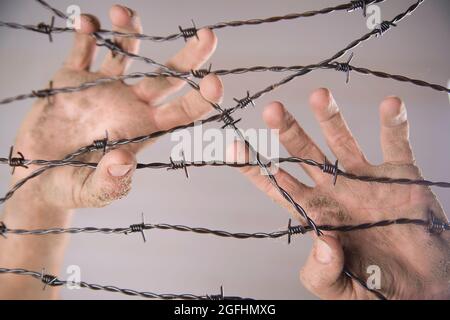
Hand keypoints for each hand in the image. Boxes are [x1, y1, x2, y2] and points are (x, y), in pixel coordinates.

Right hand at [0, 5, 221, 298]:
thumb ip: (109, 183)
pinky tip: (89, 24)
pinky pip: (84, 49)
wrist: (36, 176)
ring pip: (126, 52)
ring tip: (121, 13)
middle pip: (168, 76)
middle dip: (190, 56)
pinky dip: (88, 33)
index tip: (215, 82)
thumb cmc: (70, 188)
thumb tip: (123, 164)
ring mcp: (102, 89)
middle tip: (209, 35)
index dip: (202, 99)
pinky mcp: (72, 79)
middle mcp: (129, 105)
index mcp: (142, 131)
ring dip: (129, 30)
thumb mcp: (91, 191)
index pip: (182, 113)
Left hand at [231, 88, 448, 298]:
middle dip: (288, 132)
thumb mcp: (340, 289)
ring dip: (331, 118)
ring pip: (342, 141)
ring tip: (320, 95)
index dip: (255, 167)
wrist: (424, 288)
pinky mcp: (399, 176)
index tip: (235, 148)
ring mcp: (365, 180)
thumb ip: (322, 271)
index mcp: (315, 213)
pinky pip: (395, 143)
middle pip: (304, 154)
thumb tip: (322, 242)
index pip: (277, 185)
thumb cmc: (376, 289)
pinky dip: (394, 124)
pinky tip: (390, 105)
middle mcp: (334, 190)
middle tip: (273, 111)